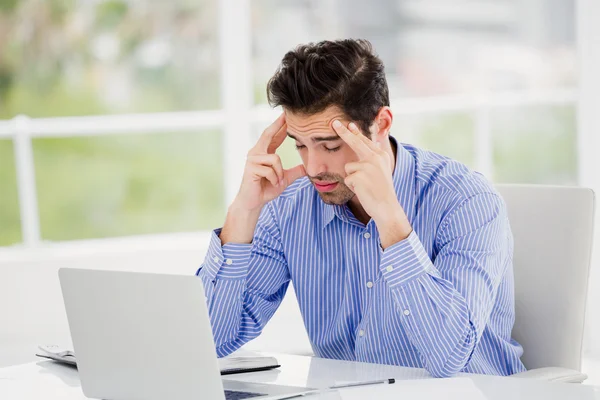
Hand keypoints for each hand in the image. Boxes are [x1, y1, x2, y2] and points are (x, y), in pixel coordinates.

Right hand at [234, 113, 305, 211]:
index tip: (287, 115)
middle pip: (268, 134)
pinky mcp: (251, 168)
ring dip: (280, 173)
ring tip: (277, 181)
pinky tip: (271, 184)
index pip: (273, 136)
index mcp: (264, 152)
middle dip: (277, 125)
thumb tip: (308, 168)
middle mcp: (256, 152)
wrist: (254, 202)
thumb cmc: (266, 189)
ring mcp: (252, 159)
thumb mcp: (285, 178)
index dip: (281, 126)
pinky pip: (270, 170)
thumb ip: (295, 171)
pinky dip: (275, 179)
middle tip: (286, 114)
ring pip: (275, 159)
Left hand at [332, 120, 411, 247]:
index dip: (355, 132)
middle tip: (334, 123)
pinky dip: (352, 186)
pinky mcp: (358, 176)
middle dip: (344, 132)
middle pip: (355, 143)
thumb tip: (373, 142)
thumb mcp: (382, 170)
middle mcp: (375, 157)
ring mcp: (367, 166)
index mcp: (381, 155)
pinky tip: (362, 190)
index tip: (348, 123)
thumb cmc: (381, 190)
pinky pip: (347, 178)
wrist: (386, 206)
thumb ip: (375, 157)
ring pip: (349, 167)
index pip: (365, 141)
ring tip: (364, 186)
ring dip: (353, 177)